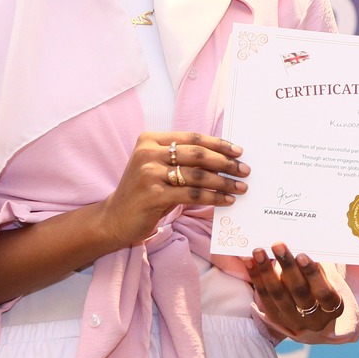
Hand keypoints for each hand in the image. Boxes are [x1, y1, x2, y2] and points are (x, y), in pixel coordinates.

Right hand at [95, 131, 247, 249]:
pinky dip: (213, 197)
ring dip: (223, 182)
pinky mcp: (153, 195)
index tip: (239, 151)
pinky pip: (192, 195)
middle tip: (244, 170)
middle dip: (226, 162)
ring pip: (197, 175)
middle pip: (197, 154)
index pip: (192, 138)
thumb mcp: (159, 170)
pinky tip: (226, 200)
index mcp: (150, 140)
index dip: (218, 144)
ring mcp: (149, 174)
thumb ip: (183, 161)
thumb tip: (224, 160)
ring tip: (240, 187)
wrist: (114, 219)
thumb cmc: (144, 193)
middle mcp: (148, 153)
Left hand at [249, 245, 344, 336]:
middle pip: (299, 292)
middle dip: (287, 267)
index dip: (313, 274)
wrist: (313, 313)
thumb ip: (317, 267)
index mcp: (334, 308)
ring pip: (278, 295)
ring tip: (259, 251)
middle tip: (278, 245)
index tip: (302, 255)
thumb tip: (300, 244)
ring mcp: (293, 320)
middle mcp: (314, 319)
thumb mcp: (328, 279)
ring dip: (267, 271)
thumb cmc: (323, 286)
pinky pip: (264, 297)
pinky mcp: (276, 318)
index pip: (324, 293)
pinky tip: (251, 262)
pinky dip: (257, 278)